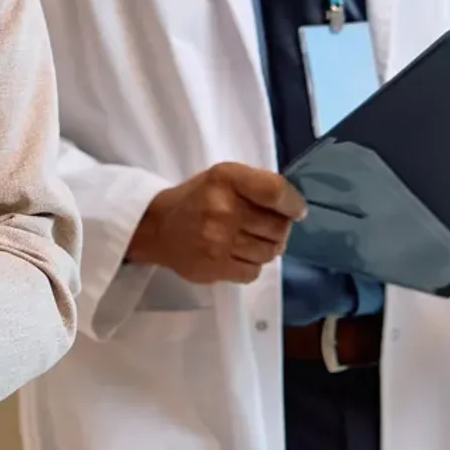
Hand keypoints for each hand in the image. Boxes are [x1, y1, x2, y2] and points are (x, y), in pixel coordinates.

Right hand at [129, 163, 305, 284]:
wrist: (155, 227)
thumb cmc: (196, 198)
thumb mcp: (222, 178)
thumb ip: (257, 187)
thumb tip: (294, 211)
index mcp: (225, 179)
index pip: (276, 192)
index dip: (293, 204)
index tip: (294, 211)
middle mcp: (222, 208)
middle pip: (278, 227)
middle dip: (278, 229)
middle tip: (263, 227)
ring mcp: (218, 240)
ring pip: (269, 252)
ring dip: (265, 248)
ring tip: (248, 241)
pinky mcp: (215, 266)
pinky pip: (254, 271)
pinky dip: (250, 265)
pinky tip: (236, 255)